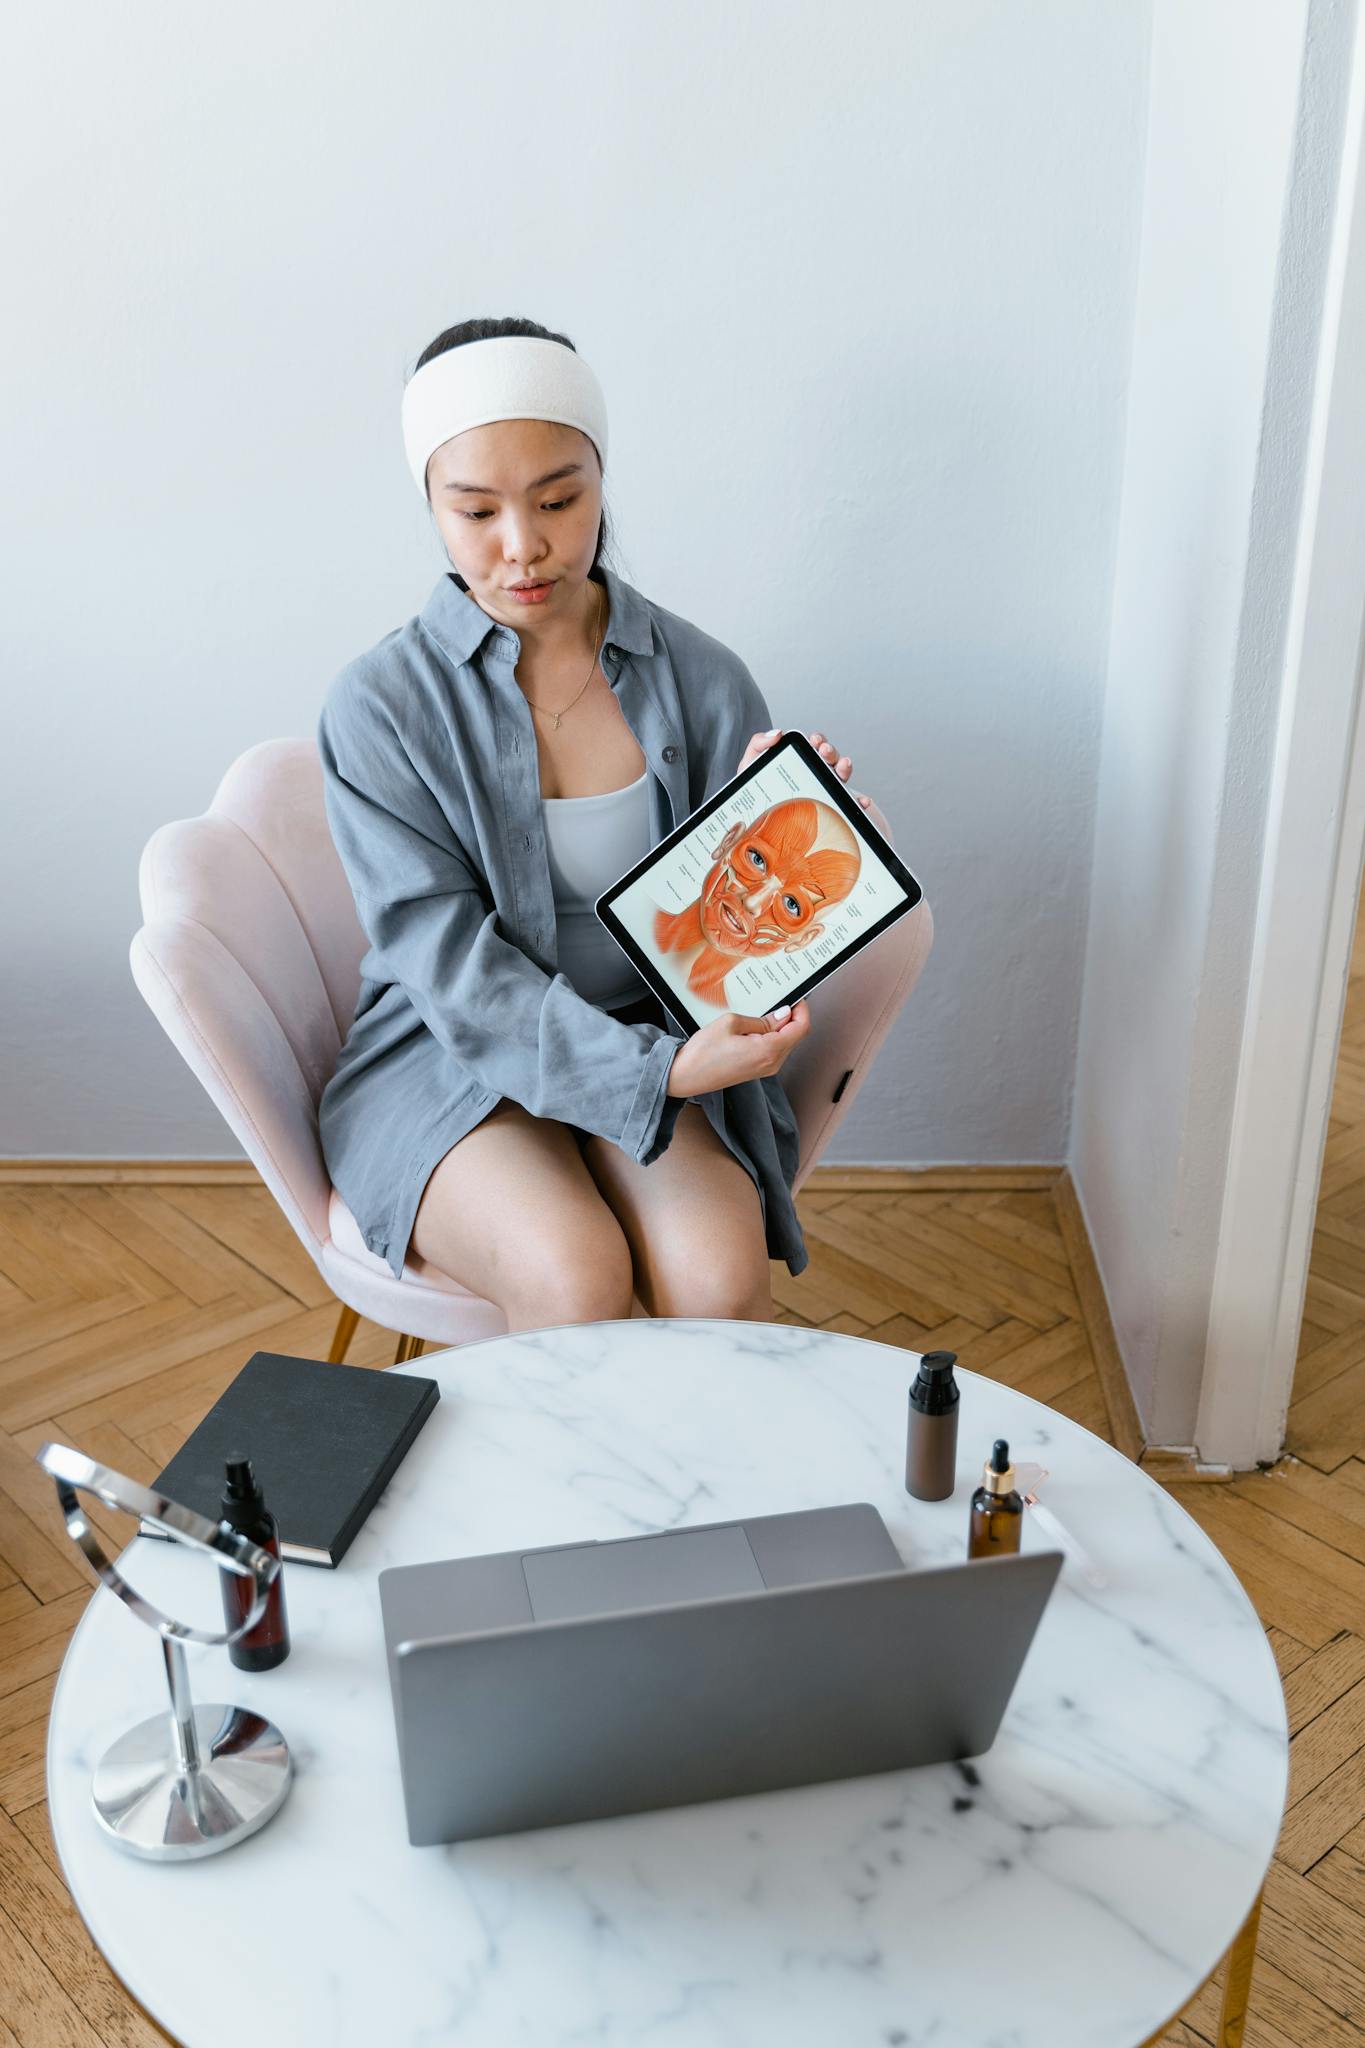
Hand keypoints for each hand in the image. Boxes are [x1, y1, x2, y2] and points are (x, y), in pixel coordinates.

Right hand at [665, 1000, 811, 1096]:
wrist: (685, 1076)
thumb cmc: (703, 1052)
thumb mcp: (732, 1023)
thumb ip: (762, 1020)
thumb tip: (783, 1014)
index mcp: (768, 1050)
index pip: (801, 1028)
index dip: (802, 1010)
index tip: (796, 998)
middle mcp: (772, 1063)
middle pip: (796, 1036)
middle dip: (792, 1017)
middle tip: (779, 1000)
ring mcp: (766, 1069)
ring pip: (786, 1043)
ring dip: (781, 1027)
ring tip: (763, 1012)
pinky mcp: (758, 1070)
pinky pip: (774, 1050)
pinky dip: (772, 1037)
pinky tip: (756, 1027)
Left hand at [736, 727, 872, 810]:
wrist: (752, 827)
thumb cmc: (754, 795)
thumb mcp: (750, 766)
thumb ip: (758, 745)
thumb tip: (778, 733)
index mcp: (797, 762)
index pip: (813, 746)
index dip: (818, 740)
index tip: (815, 741)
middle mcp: (813, 774)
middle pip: (829, 758)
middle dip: (830, 751)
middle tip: (823, 752)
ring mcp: (823, 791)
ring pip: (840, 776)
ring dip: (844, 768)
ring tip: (842, 766)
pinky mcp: (830, 809)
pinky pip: (848, 805)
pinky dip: (858, 801)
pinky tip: (861, 801)